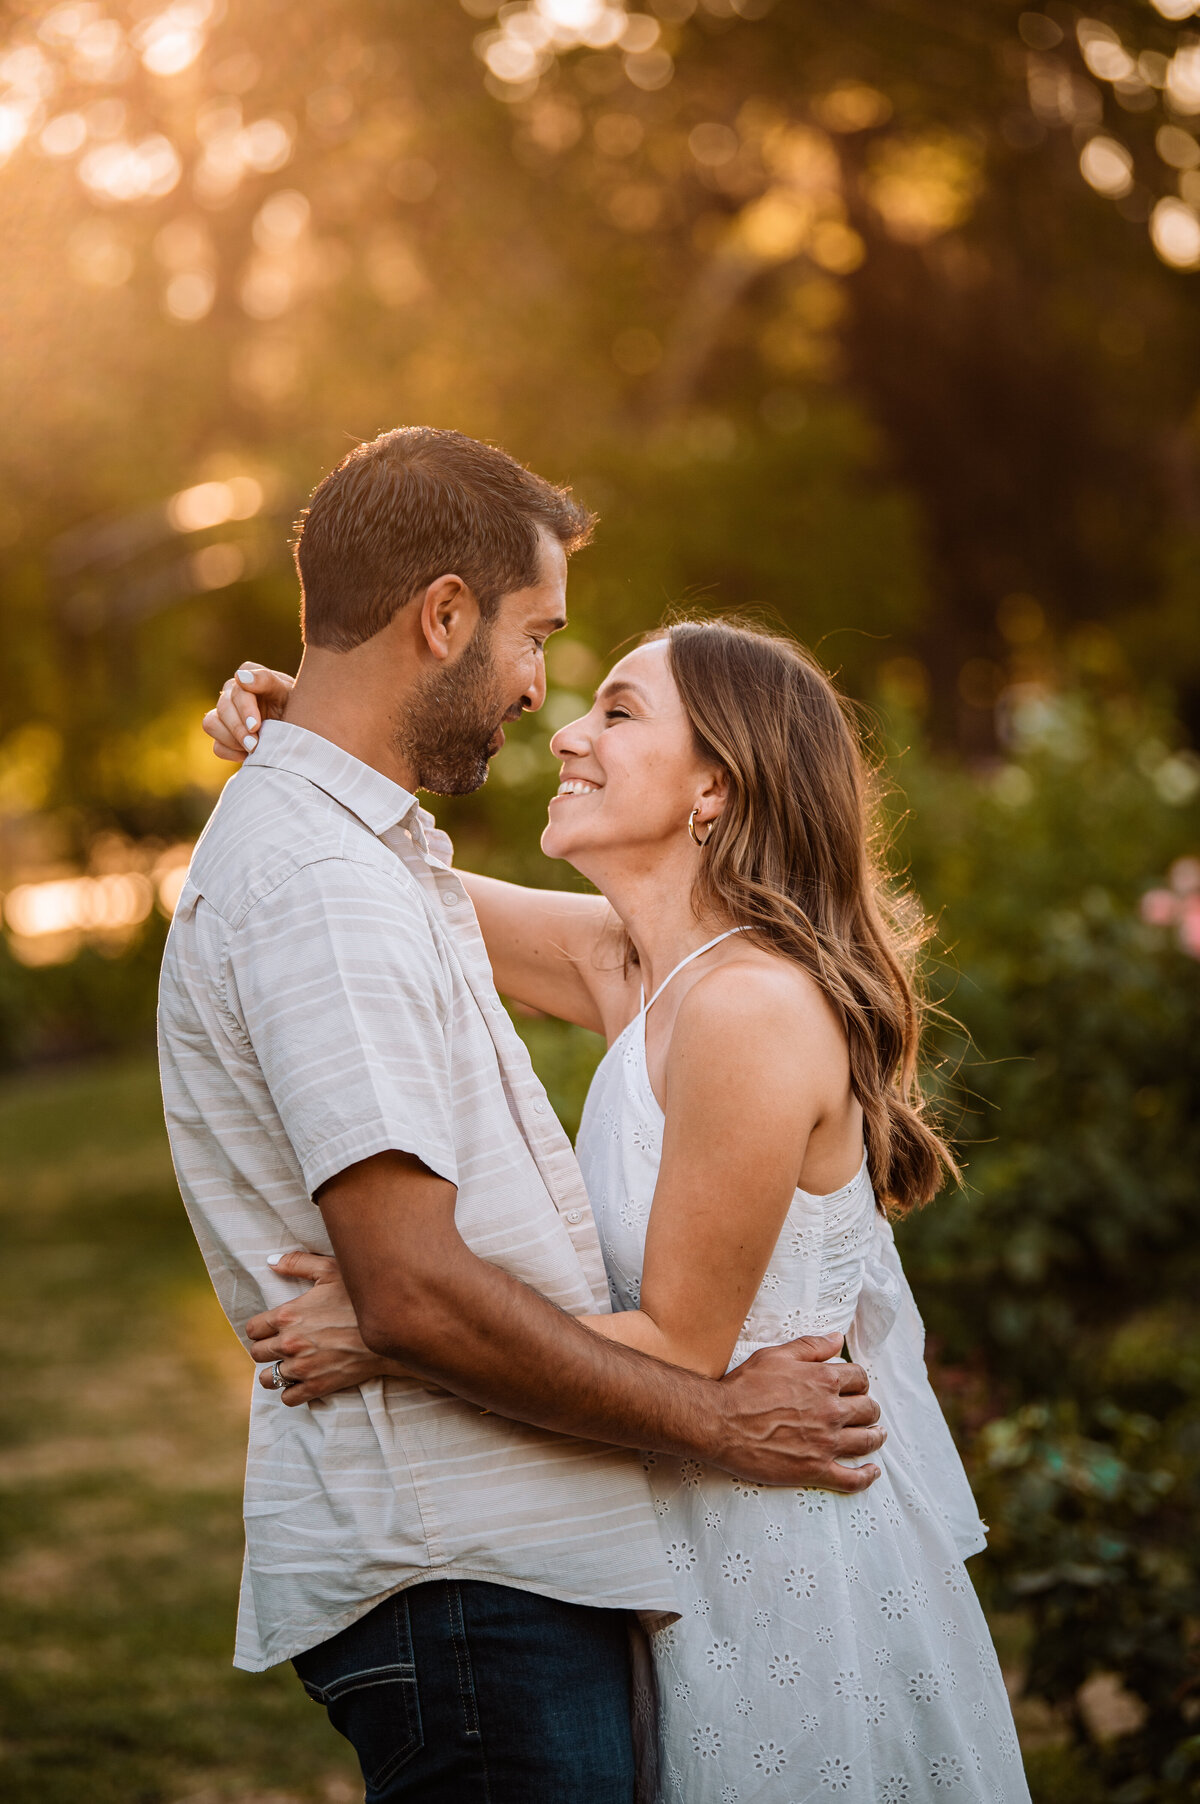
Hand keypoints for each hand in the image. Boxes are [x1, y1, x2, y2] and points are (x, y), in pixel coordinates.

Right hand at [203, 662, 294, 762]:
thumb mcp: (289, 692)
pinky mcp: (225, 736)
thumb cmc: (298, 708)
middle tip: (254, 745)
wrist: (303, 734)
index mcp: (248, 677)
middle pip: (223, 707)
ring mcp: (226, 715)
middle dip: (238, 728)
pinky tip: (248, 756)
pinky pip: (217, 746)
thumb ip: (266, 680)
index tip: (255, 726)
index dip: (244, 709)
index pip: (237, 689)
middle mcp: (233, 693)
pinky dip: (230, 752)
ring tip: (253, 750)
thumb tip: (239, 676)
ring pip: (211, 724)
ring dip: (230, 739)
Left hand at [246, 1250, 405, 1406]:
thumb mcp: (330, 1270)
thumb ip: (297, 1263)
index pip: (253, 1329)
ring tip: (287, 1365)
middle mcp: (289, 1344)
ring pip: (268, 1379)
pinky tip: (301, 1380)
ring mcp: (302, 1368)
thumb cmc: (360, 1298)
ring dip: (275, 1372)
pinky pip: (288, 1398)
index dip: (260, 1327)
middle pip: (257, 1354)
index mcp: (287, 1316)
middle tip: (281, 1344)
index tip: (271, 1328)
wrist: (389, 1329)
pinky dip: (291, 1391)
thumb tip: (271, 1262)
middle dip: (266, 1348)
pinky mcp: (317, 1387)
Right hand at [711, 1335, 884, 1491]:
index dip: (859, 1381)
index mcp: (824, 1380)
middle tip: (865, 1411)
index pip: (859, 1378)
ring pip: (866, 1441)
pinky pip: (852, 1478)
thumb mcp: (776, 1355)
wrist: (720, 1423)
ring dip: (875, 1437)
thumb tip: (838, 1339)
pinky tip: (872, 1472)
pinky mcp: (815, 1470)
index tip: (854, 1386)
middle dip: (869, 1408)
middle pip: (868, 1409)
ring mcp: (825, 1443)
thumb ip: (811, 1346)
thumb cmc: (744, 1387)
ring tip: (876, 1435)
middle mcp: (831, 1411)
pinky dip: (866, 1476)